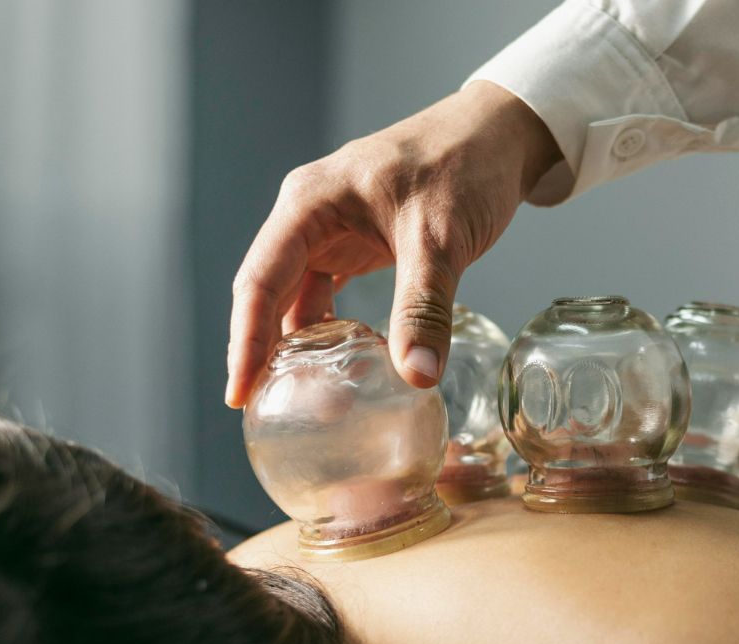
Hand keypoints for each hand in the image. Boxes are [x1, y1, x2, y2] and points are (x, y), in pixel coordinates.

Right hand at [226, 82, 559, 406]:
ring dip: (303, 348)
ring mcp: (333, 231)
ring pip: (300, 299)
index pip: (260, 280)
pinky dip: (334, 334)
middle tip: (270, 412)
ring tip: (310, 403)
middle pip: (269, 294)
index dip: (245, 341)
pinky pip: (330, 297)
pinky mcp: (359, 245)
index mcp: (310, 203)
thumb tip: (416, 376)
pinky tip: (345, 369)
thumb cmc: (465, 166)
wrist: (499, 136)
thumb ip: (425, 307)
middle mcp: (310, 217)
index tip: (239, 394)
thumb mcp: (441, 239)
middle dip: (266, 353)